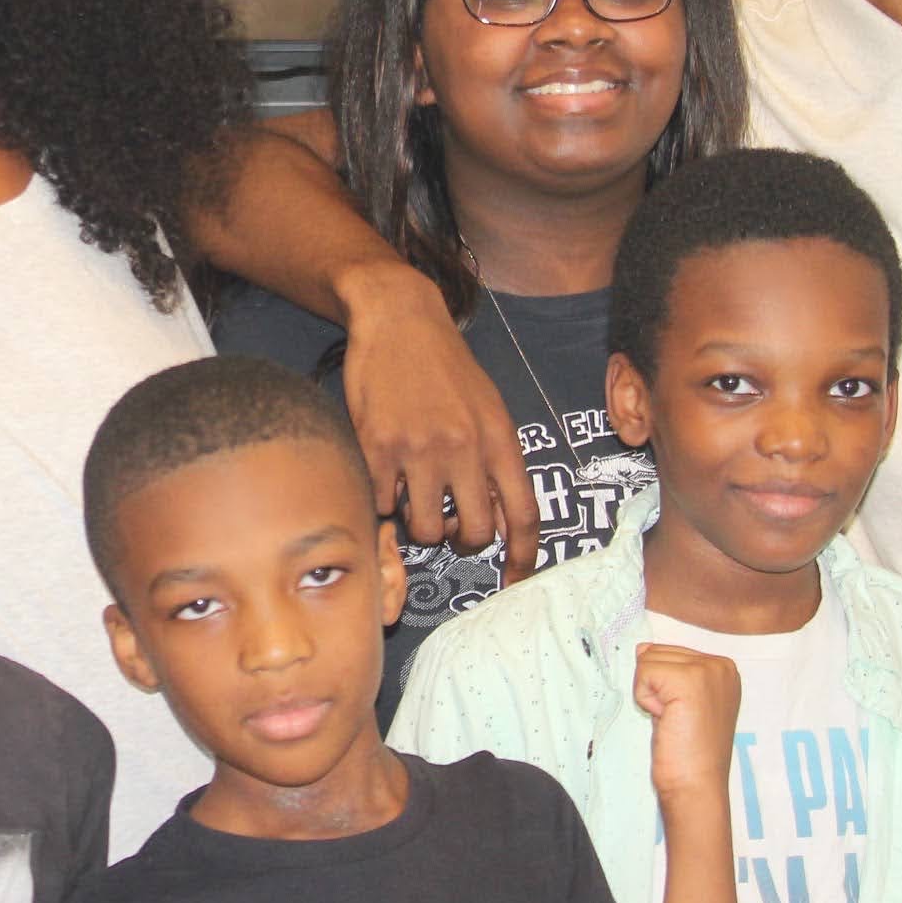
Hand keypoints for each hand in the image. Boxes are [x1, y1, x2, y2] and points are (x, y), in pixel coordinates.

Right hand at [336, 263, 534, 569]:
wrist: (400, 320)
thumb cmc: (446, 367)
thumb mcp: (489, 408)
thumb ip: (497, 460)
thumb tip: (500, 519)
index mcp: (499, 439)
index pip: (524, 514)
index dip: (523, 557)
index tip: (518, 582)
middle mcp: (464, 448)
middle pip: (473, 533)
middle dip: (462, 541)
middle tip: (451, 527)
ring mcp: (419, 449)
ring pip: (424, 528)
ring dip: (420, 523)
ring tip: (413, 494)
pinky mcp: (377, 446)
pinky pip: (383, 503)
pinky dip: (384, 498)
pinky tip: (386, 472)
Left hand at [634, 643, 739, 803]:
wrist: (697, 784)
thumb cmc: (689, 751)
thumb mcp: (682, 702)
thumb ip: (669, 672)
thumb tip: (643, 648)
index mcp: (724, 669)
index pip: (669, 651)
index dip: (664, 685)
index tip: (683, 713)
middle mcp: (721, 665)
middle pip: (657, 652)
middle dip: (656, 687)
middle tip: (677, 718)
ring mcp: (708, 670)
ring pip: (648, 660)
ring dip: (651, 694)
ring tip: (673, 719)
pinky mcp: (689, 679)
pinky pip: (643, 672)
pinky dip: (645, 699)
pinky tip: (666, 719)